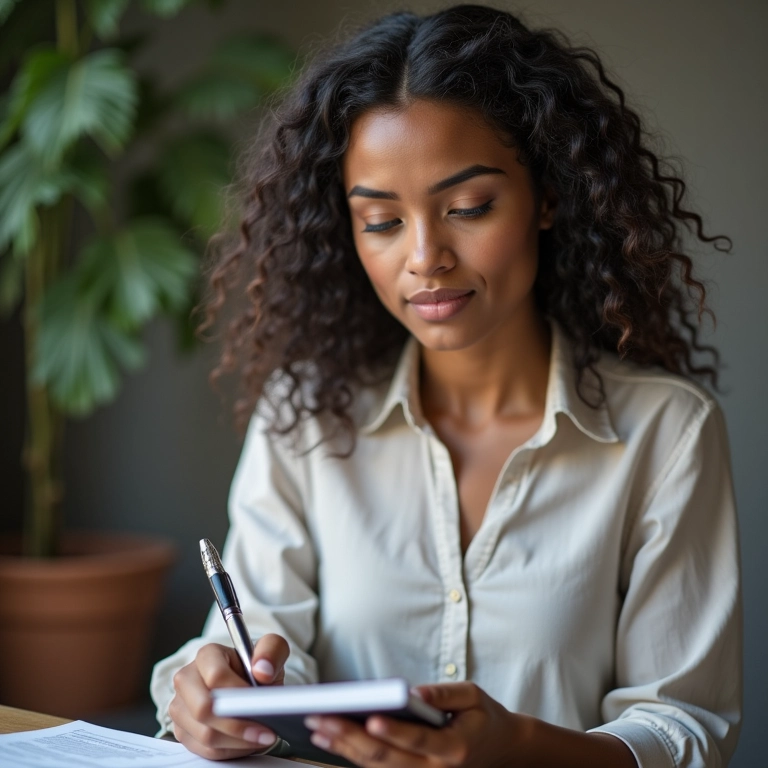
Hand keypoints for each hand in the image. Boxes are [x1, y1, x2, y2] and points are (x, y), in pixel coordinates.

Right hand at [169, 633, 289, 760]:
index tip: (260, 704)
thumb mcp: (272, 649)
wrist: (248, 685)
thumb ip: (271, 650)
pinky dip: (230, 750)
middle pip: (203, 709)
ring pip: (205, 734)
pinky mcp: (182, 730)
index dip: (238, 694)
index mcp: (208, 655)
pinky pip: (204, 750)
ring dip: (237, 741)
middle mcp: (187, 679)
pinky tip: (247, 742)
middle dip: (237, 725)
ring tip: (261, 737)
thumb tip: (262, 671)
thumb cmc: (257, 667)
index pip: (216, 676)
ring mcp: (181, 706)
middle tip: (265, 731)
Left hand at [304, 681, 522, 767]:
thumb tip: (414, 694)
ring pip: (376, 767)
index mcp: (454, 748)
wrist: (498, 750)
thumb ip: (445, 694)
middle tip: (322, 717)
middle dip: (350, 737)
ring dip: (343, 747)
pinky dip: (351, 755)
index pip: (419, 740)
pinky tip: (331, 739)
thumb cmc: (482, 717)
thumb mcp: (474, 696)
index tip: (370, 717)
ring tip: (317, 726)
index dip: (394, 731)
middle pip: (387, 758)